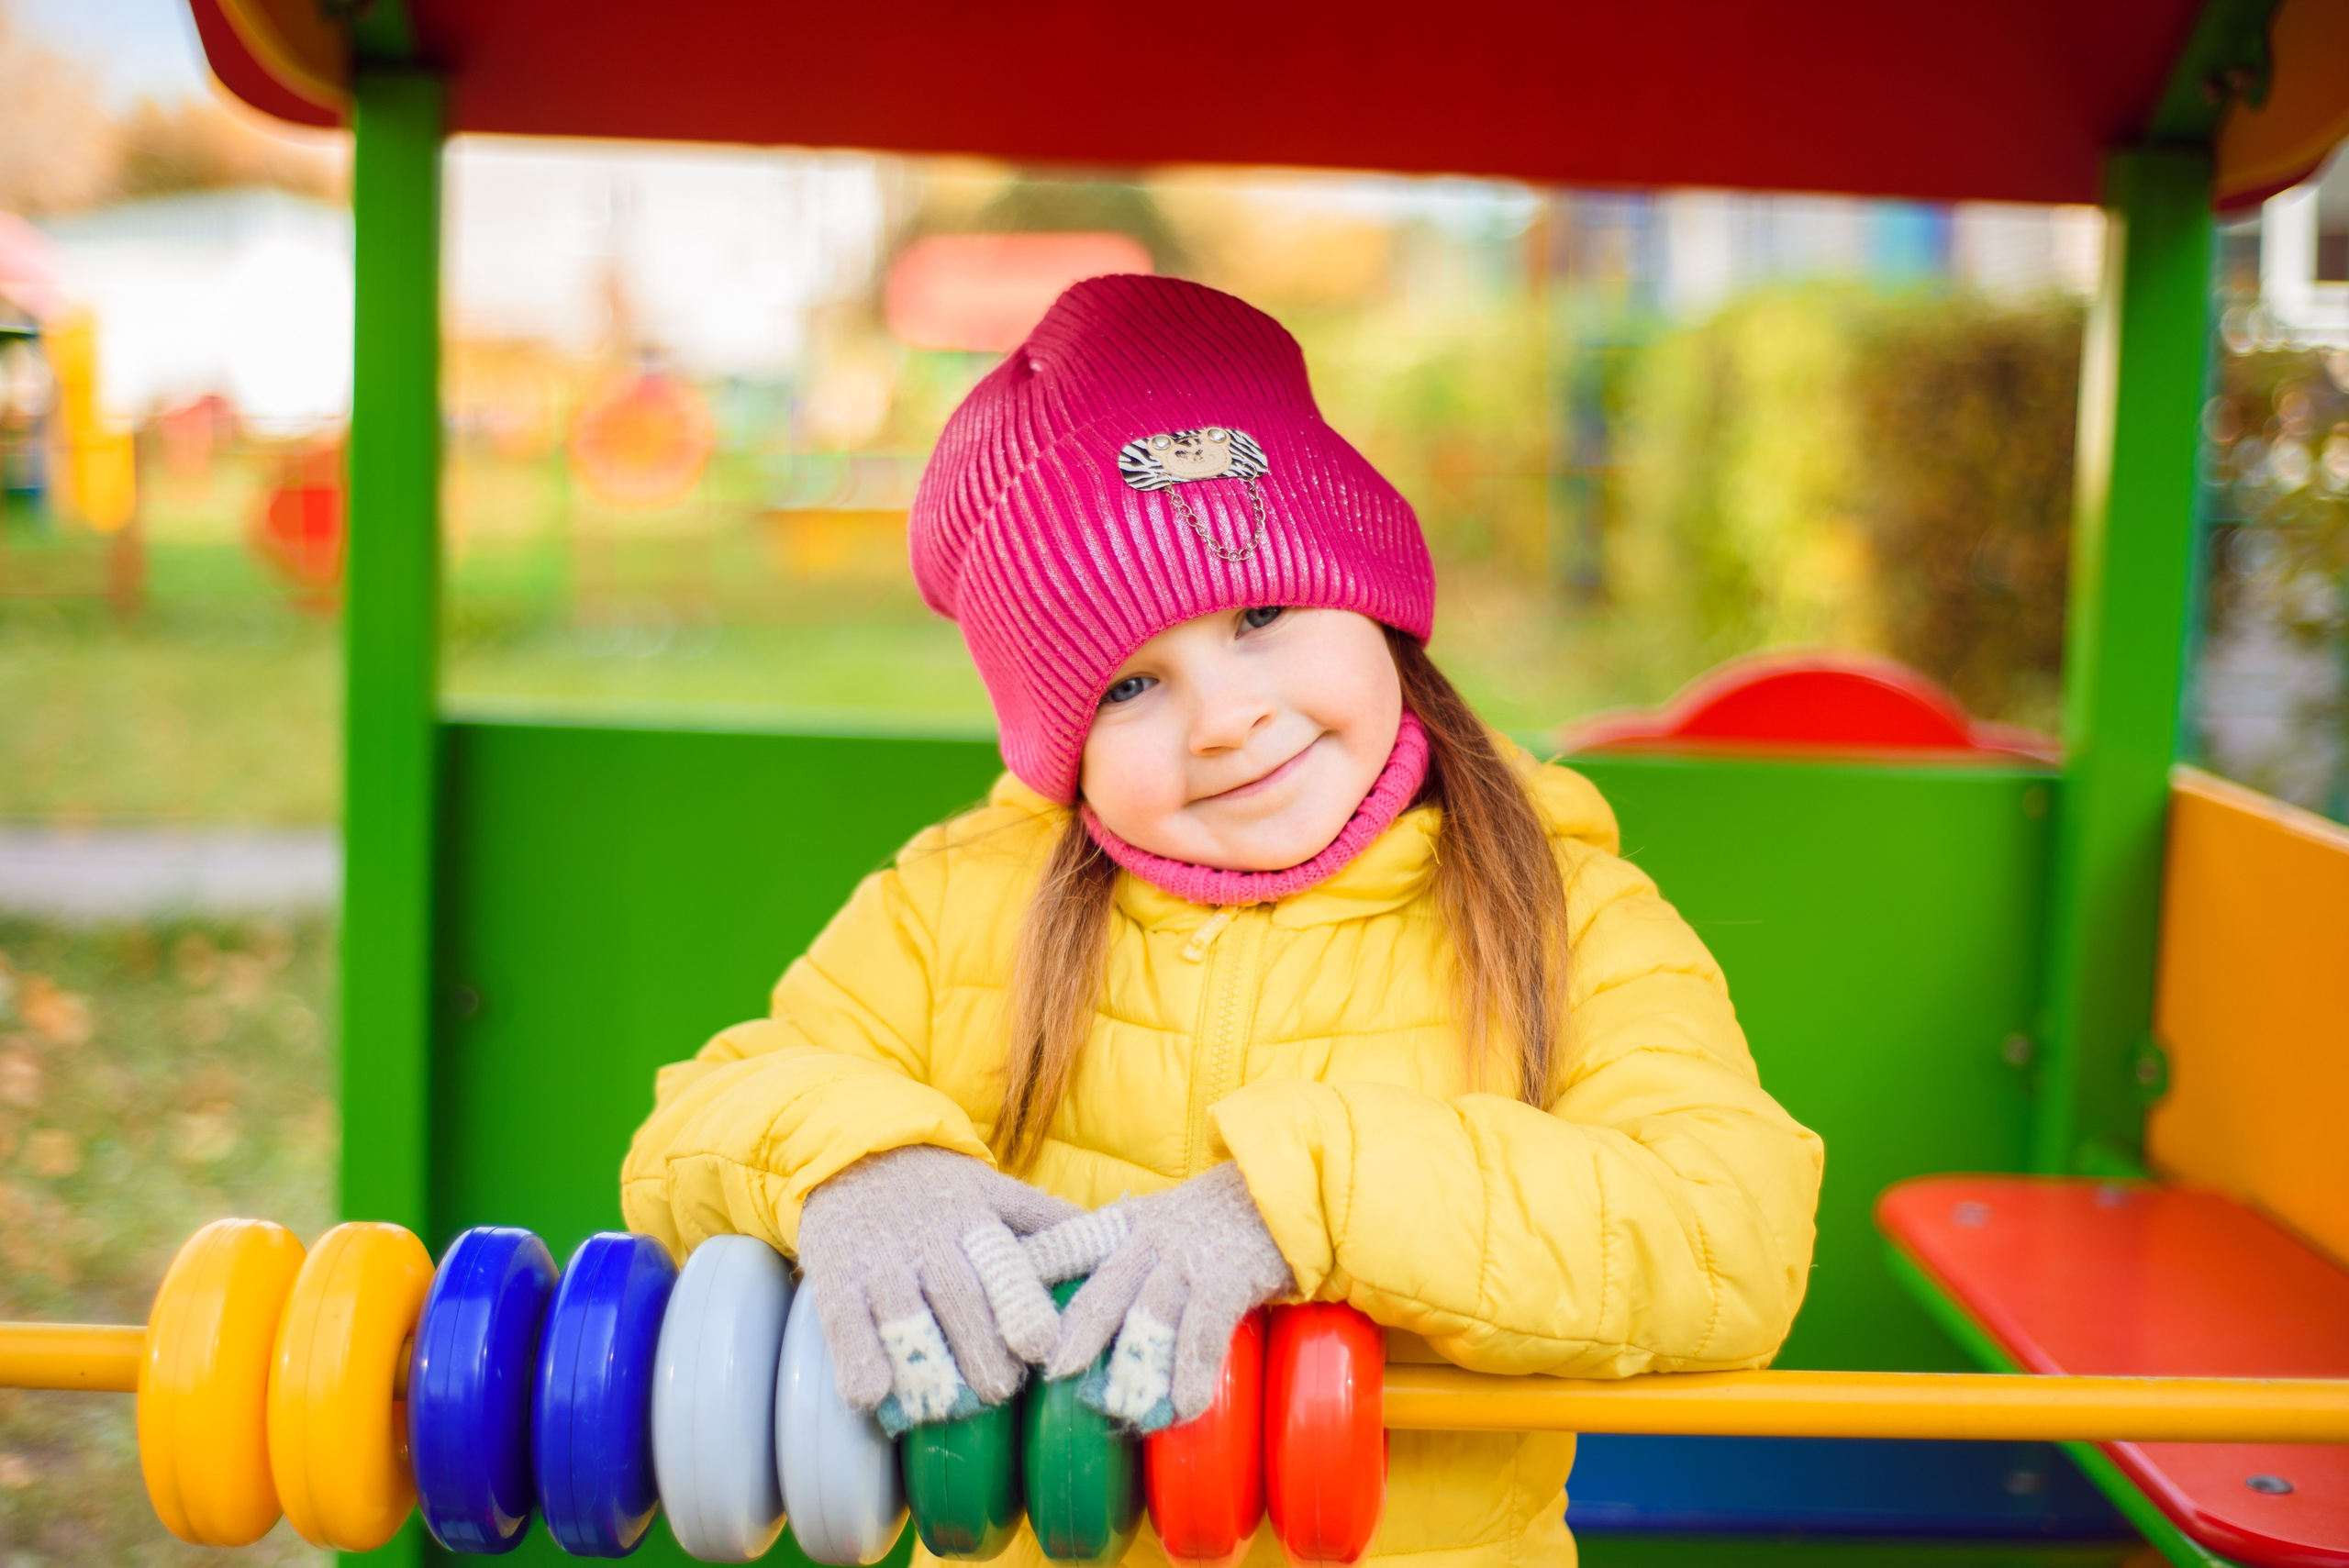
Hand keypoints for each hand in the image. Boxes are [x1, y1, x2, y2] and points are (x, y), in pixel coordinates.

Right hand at [796, 1145, 1077, 1431]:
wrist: (849, 1150)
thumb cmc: (933, 1184)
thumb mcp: (991, 1190)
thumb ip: (1044, 1220)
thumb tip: (1115, 1239)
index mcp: (975, 1220)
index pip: (1005, 1266)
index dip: (1023, 1309)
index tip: (1039, 1347)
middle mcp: (930, 1240)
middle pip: (961, 1301)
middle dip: (982, 1354)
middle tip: (998, 1390)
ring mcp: (880, 1260)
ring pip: (906, 1319)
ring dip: (926, 1369)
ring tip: (942, 1406)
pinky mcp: (835, 1276)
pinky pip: (845, 1324)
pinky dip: (858, 1361)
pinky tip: (873, 1394)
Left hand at [1023, 1162, 1294, 1431]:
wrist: (1286, 1190)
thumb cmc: (1217, 1218)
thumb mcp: (1159, 1221)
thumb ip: (1120, 1251)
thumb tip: (1071, 1292)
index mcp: (1126, 1226)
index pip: (1066, 1244)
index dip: (1029, 1271)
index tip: (991, 1298)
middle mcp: (1151, 1239)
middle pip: (1104, 1286)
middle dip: (1076, 1331)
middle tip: (1051, 1373)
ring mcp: (1189, 1258)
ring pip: (1151, 1313)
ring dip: (1135, 1363)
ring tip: (1118, 1406)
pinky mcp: (1227, 1277)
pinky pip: (1204, 1331)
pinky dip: (1194, 1372)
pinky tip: (1184, 1407)